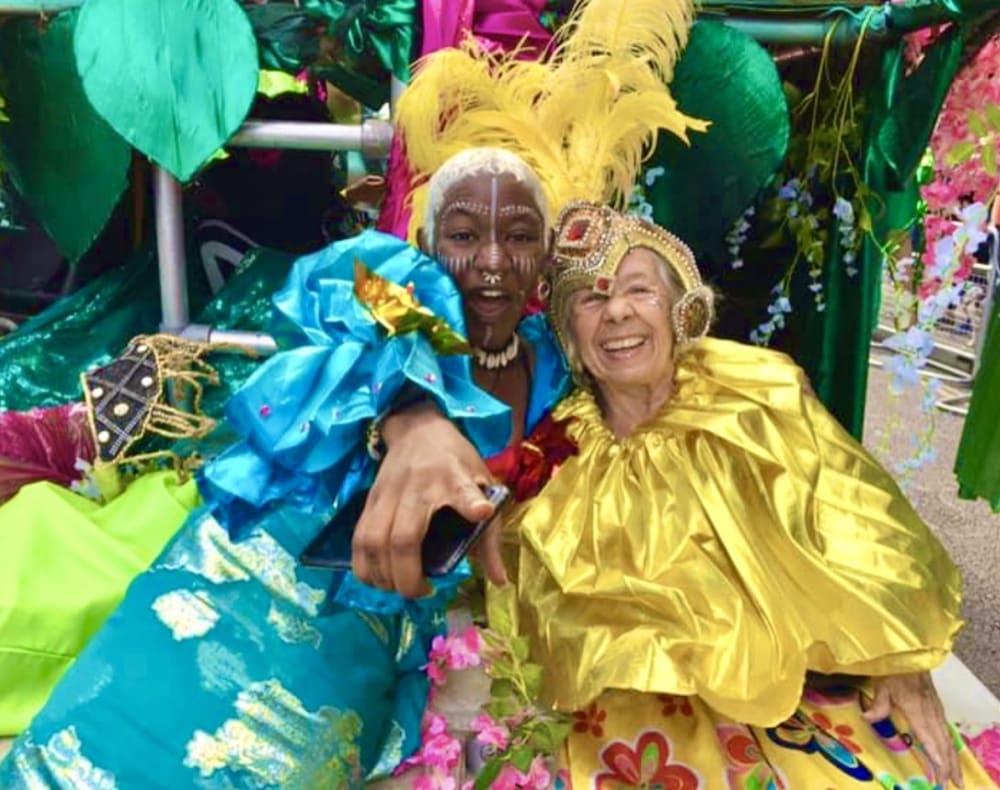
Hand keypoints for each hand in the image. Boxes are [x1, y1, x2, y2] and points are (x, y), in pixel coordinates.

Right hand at [351, 403, 507, 596]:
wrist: (418, 430)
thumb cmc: (456, 462)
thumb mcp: (481, 487)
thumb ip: (488, 535)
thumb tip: (499, 582)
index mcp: (453, 480)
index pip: (464, 490)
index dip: (471, 503)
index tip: (481, 511)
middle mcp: (417, 488)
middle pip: (402, 538)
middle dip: (408, 577)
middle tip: (423, 592)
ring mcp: (388, 494)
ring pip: (373, 542)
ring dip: (383, 575)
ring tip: (400, 587)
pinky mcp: (368, 501)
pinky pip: (357, 539)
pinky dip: (364, 566)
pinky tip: (379, 578)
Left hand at [863, 671, 963, 787]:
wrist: (909, 651)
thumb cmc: (893, 667)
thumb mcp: (881, 683)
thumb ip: (878, 703)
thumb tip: (867, 718)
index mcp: (917, 707)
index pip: (929, 737)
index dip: (935, 756)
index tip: (940, 773)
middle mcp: (930, 711)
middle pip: (943, 742)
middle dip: (949, 765)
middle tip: (953, 784)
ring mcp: (936, 708)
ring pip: (947, 738)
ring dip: (953, 758)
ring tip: (957, 777)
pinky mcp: (936, 705)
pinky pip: (946, 730)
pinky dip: (951, 746)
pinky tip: (951, 754)